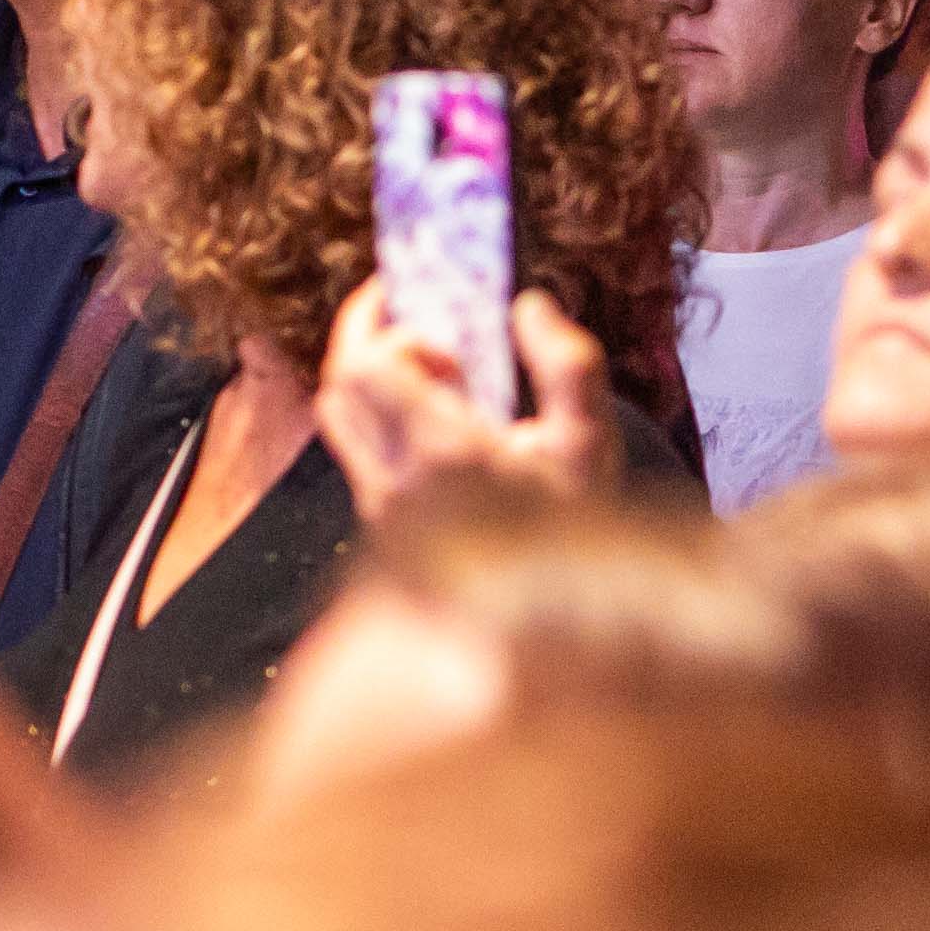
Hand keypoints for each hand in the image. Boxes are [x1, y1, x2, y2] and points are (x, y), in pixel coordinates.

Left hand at [315, 274, 614, 518]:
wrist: (549, 627)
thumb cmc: (574, 531)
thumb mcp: (592, 443)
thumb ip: (569, 365)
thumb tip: (528, 307)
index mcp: (443, 455)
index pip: (367, 367)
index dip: (400, 336)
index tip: (454, 348)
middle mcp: (396, 483)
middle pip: (339, 383)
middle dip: (367, 335)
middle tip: (404, 304)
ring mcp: (381, 508)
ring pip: (338, 415)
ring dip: (368, 374)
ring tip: (416, 352)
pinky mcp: (381, 524)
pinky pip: (356, 448)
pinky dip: (379, 411)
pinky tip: (429, 405)